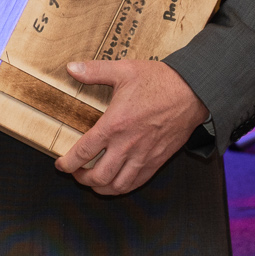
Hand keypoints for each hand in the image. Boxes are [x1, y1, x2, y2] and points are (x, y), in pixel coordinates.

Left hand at [54, 58, 209, 195]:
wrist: (194, 92)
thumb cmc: (159, 80)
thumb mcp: (123, 70)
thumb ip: (94, 71)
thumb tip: (71, 67)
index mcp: (114, 125)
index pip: (84, 152)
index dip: (68, 163)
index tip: (60, 164)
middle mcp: (127, 145)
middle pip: (98, 176)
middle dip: (81, 179)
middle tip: (75, 173)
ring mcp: (144, 155)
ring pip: (118, 185)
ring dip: (101, 187)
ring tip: (93, 181)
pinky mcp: (158, 159)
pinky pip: (138, 182)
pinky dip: (123, 187)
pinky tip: (116, 182)